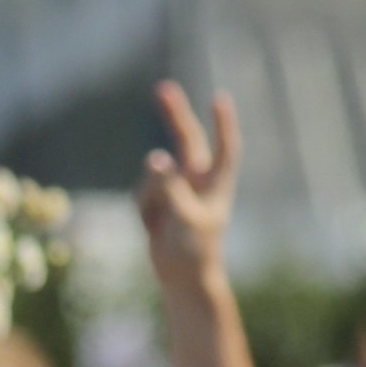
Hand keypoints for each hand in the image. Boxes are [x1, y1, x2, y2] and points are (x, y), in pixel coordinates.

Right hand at [137, 81, 239, 296]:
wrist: (183, 279)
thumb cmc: (195, 251)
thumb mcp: (185, 217)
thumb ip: (171, 186)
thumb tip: (156, 156)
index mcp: (216, 183)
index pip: (223, 147)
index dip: (222, 123)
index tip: (218, 98)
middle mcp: (198, 181)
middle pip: (186, 139)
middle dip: (174, 115)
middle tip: (162, 88)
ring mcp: (177, 190)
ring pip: (153, 174)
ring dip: (151, 194)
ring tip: (161, 222)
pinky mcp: (159, 202)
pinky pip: (142, 192)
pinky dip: (143, 208)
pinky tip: (153, 227)